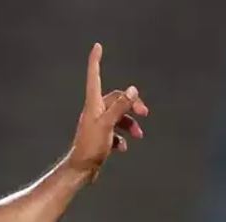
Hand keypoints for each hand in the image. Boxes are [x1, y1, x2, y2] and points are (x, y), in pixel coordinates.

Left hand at [68, 43, 148, 182]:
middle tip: (145, 113)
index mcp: (93, 105)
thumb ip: (120, 107)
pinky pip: (114, 132)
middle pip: (116, 99)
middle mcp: (94, 112)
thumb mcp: (108, 125)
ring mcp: (97, 125)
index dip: (96, 62)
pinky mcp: (100, 138)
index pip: (95, 77)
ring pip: (118, 117)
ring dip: (130, 124)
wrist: (80, 171)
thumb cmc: (90, 148)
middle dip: (131, 105)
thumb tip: (132, 89)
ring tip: (139, 135)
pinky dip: (121, 138)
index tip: (97, 47)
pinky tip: (123, 148)